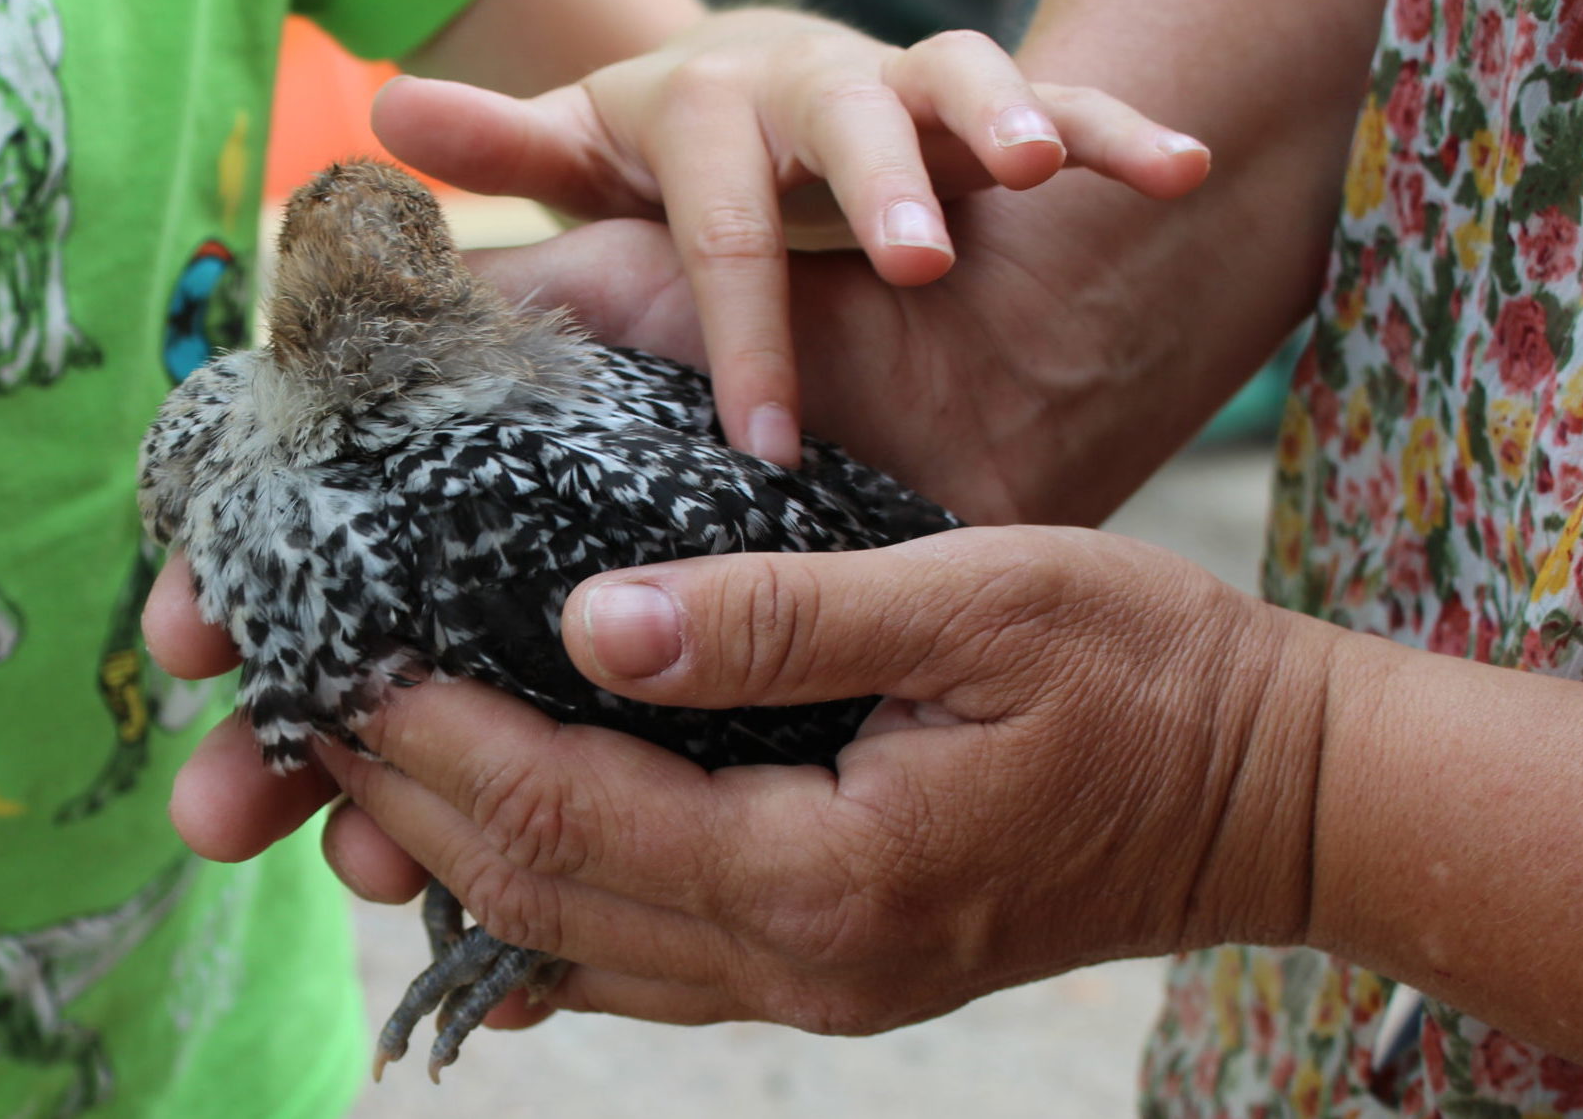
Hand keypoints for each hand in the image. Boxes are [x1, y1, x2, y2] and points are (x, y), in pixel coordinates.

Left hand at [310, 526, 1333, 1030]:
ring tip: (369, 772)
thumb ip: (777, 617)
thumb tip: (589, 620)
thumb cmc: (1145, 671)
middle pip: (547, 899)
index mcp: (827, 873)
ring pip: (583, 948)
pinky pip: (650, 958)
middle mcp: (803, 961)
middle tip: (314, 710)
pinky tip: (495, 857)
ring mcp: (818, 982)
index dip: (440, 746)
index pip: (571, 819)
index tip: (347, 664)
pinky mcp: (835, 962)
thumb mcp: (972, 601)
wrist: (1268, 790)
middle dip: (416, 805)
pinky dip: (554, 907)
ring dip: (465, 859)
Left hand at [378, 9, 1211, 463]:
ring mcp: (907, 86)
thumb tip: (384, 111)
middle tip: (909, 271)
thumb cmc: (686, 160)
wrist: (798, 98)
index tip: (765, 437)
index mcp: (707, 111)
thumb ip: (511, 150)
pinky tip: (1176, 170)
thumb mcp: (593, 155)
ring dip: (1003, 115)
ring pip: (957, 82)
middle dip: (881, 192)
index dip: (739, 323)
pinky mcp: (992, 100)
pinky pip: (1066, 97)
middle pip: (841, 120)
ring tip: (1038, 169)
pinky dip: (1115, 124)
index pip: (715, 215)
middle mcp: (808, 84)